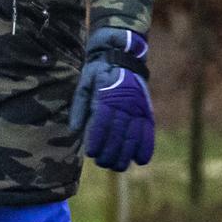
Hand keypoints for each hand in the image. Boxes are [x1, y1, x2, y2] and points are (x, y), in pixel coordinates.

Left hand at [69, 28, 153, 171]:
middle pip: (119, 133)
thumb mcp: (83, 83)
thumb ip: (79, 106)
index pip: (102, 123)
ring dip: (126, 153)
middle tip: (102, 164)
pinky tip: (140, 160)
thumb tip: (73, 129)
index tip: (91, 154)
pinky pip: (148, 130)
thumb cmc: (98, 72)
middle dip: (110, 152)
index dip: (97, 139)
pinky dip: (146, 146)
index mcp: (107, 96)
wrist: (123, 55)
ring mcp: (138, 107)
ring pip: (134, 135)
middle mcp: (125, 103)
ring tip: (117, 166)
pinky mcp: (147, 110)